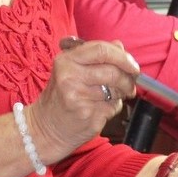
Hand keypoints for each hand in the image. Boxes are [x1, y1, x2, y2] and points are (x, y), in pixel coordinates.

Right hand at [32, 38, 139, 160]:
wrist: (44, 129)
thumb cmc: (62, 96)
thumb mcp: (71, 69)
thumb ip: (95, 56)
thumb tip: (121, 47)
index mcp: (66, 61)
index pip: (102, 50)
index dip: (123, 56)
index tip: (133, 65)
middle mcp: (70, 77)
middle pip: (113, 71)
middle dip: (128, 79)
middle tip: (130, 84)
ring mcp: (78, 97)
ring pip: (116, 90)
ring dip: (121, 94)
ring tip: (113, 96)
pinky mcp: (87, 115)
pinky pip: (113, 107)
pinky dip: (113, 107)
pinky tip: (101, 109)